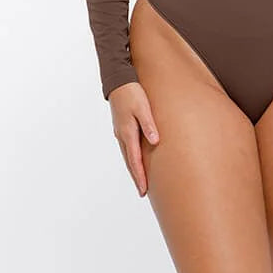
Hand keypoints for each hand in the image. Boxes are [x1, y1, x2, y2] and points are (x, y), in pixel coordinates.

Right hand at [109, 81, 159, 196]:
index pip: (135, 160)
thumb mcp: (142, 107)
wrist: (118, 80)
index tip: (144, 191)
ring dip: (133, 169)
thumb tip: (155, 142)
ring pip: (127, 156)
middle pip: (129, 162)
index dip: (140, 176)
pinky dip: (131, 158)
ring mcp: (120, 132)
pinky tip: (136, 161)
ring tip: (140, 181)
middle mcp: (122, 135)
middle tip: (142, 192)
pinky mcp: (122, 127)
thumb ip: (149, 124)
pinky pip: (127, 148)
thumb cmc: (132, 92)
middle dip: (136, 177)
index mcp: (127, 132)